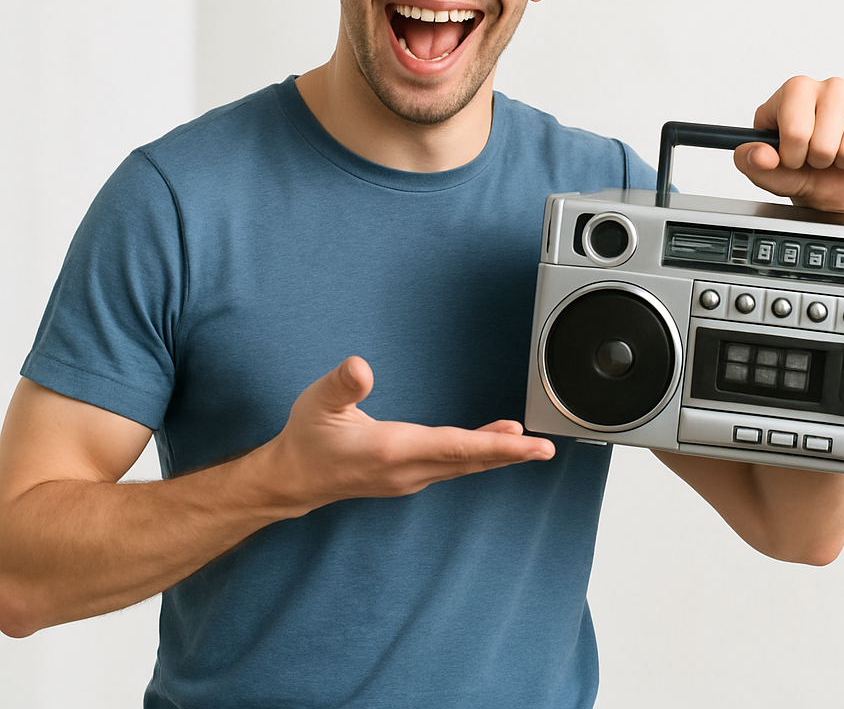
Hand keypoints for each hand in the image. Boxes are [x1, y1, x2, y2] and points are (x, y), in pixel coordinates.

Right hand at [262, 356, 554, 515]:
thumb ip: (341, 385)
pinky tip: (491, 444)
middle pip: (469, 462)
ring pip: (463, 466)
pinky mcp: (408, 476)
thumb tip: (360, 367)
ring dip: (496, 455)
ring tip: (526, 444)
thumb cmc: (308, 439)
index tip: (527, 444)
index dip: (495, 446)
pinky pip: (453, 467)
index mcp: (393, 450)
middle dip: (509, 454)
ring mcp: (409, 477)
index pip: (455, 448)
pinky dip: (477, 456)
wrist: (294, 479)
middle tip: (545, 448)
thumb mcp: (317, 404)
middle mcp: (408, 469)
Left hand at [733, 76, 843, 213]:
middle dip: (818, 161)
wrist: (831, 185)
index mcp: (796, 89)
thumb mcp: (763, 169)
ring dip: (842, 163)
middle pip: (823, 143)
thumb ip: (750, 161)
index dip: (792, 156)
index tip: (792, 156)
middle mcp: (832, 86)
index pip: (795, 131)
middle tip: (817, 157)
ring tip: (837, 156)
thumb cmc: (797, 169)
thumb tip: (761, 155)